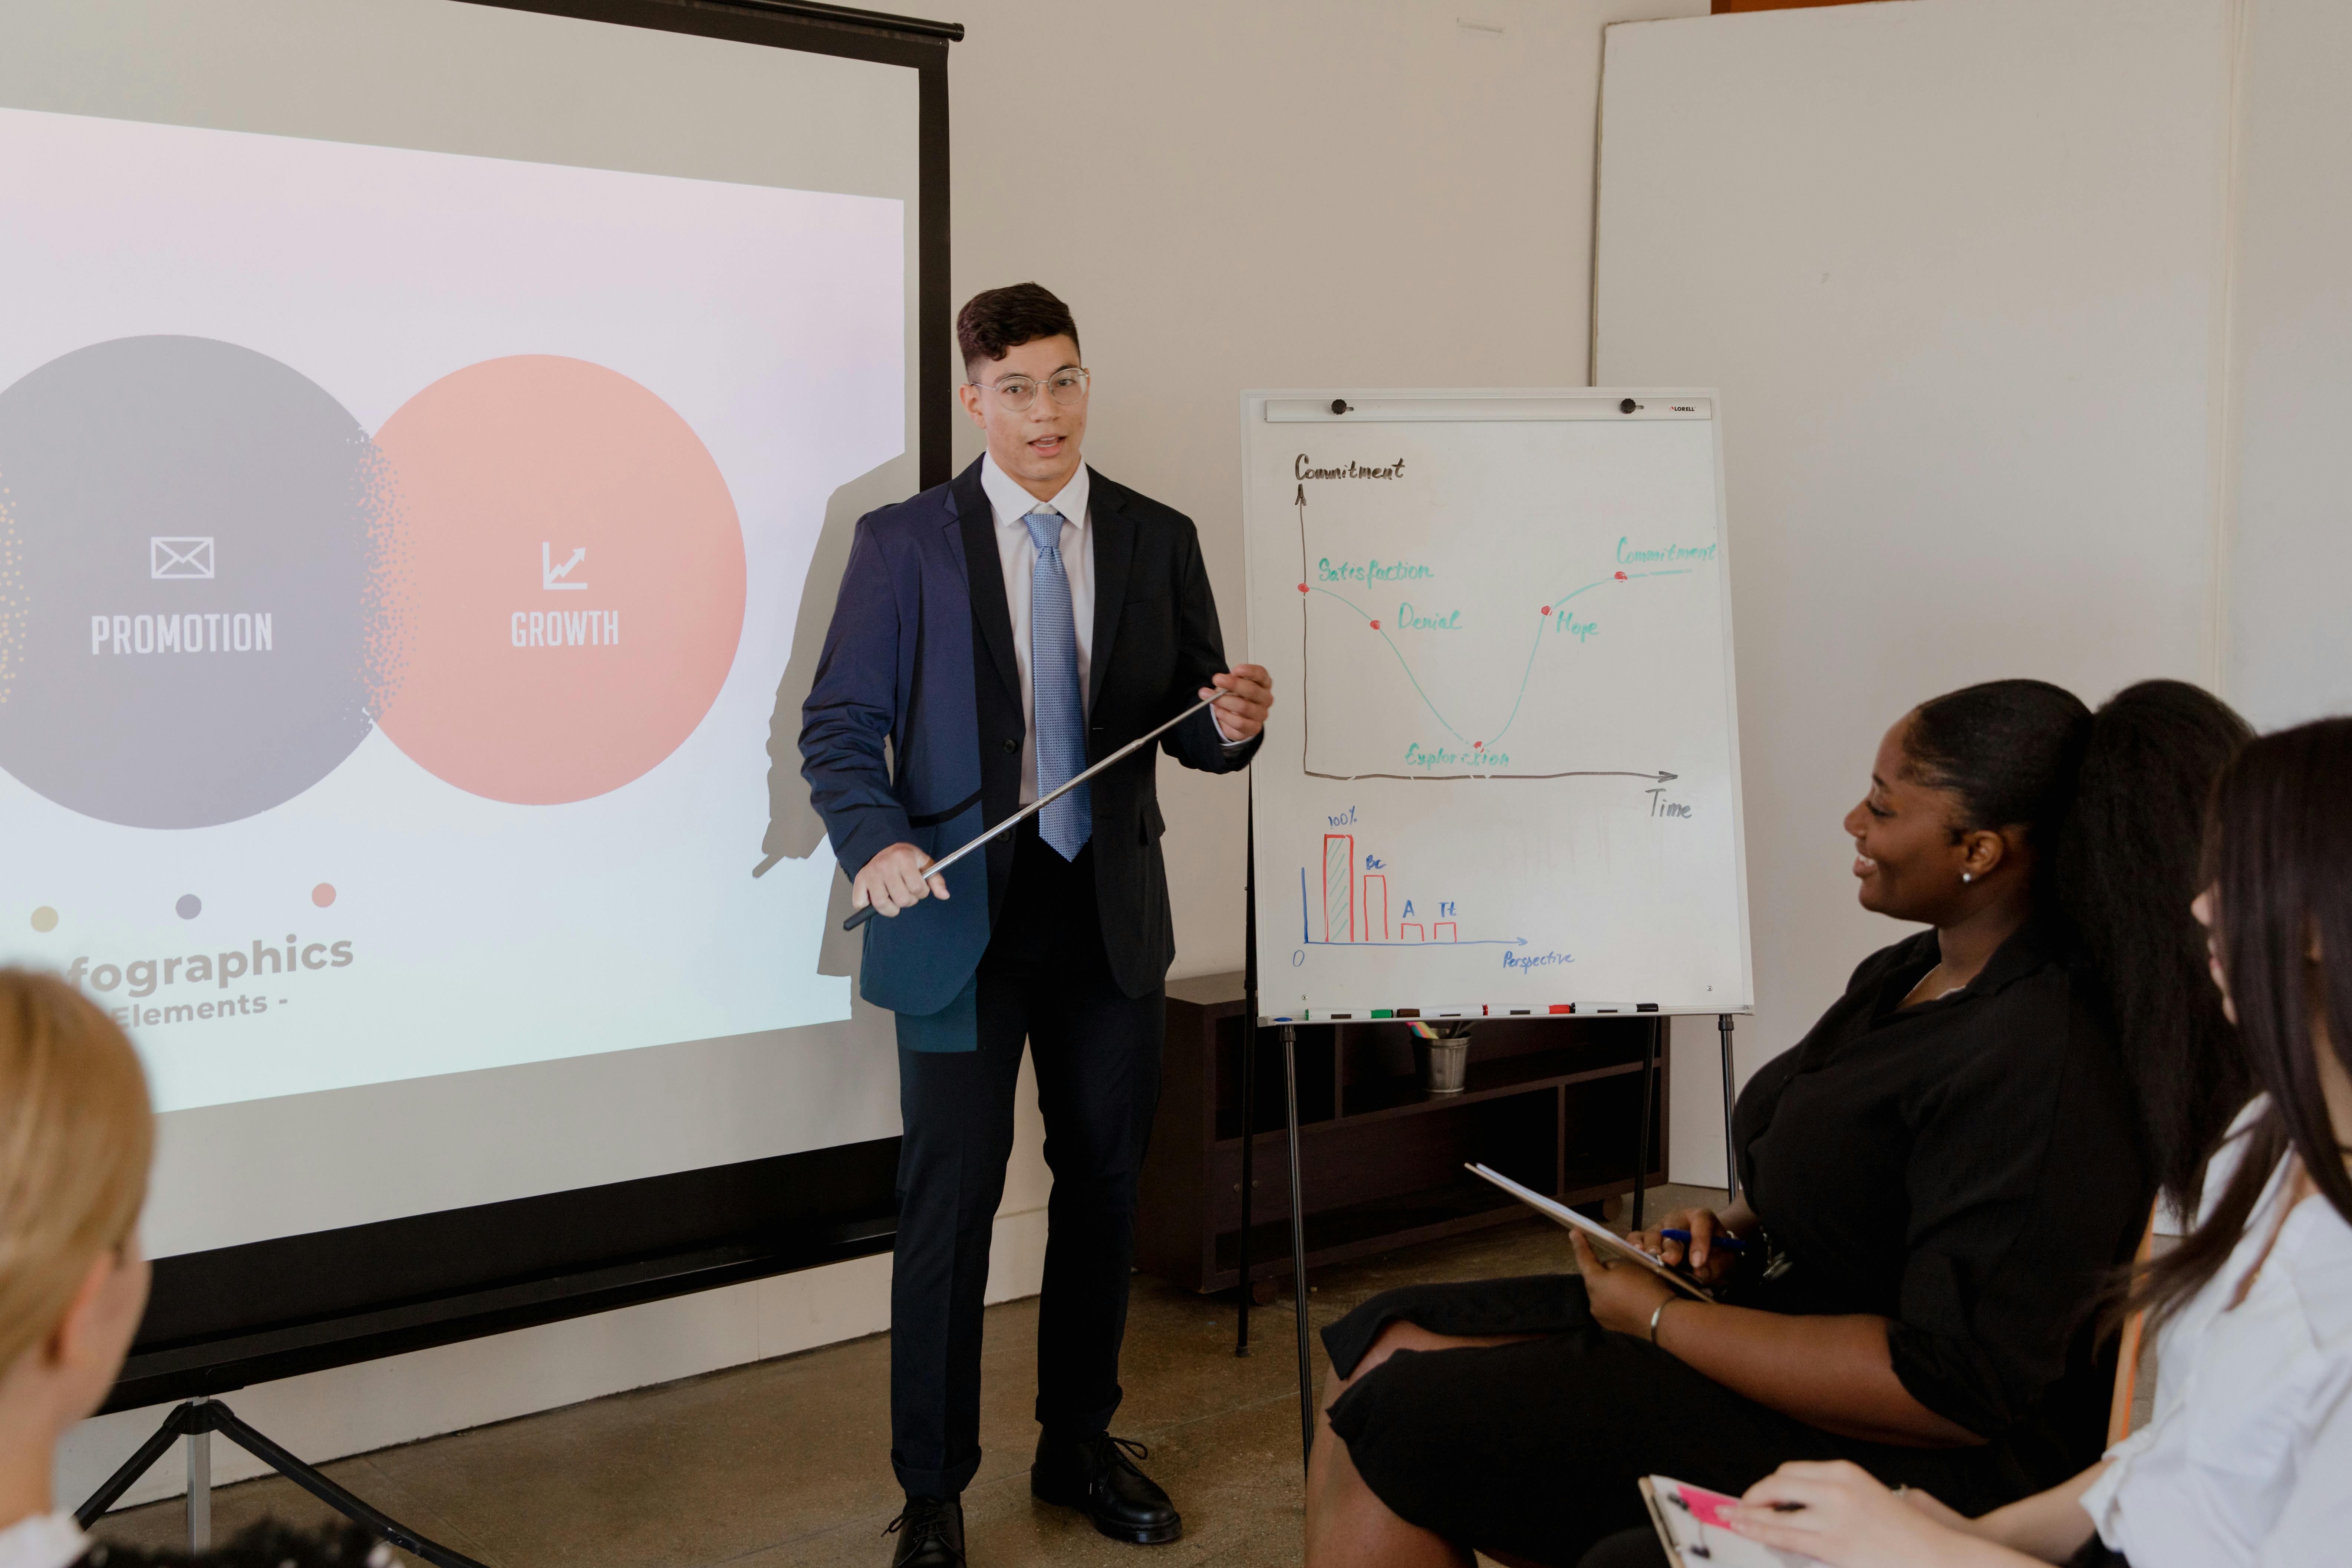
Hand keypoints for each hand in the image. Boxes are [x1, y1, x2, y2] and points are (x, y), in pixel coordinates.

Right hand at [851, 842, 945, 918]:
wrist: (880, 846)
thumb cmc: (905, 858)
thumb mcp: (924, 863)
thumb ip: (936, 879)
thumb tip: (945, 895)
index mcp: (903, 858)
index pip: (917, 888)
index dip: (922, 892)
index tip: (919, 887)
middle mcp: (884, 865)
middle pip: (901, 899)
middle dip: (908, 901)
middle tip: (906, 892)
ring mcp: (870, 873)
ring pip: (882, 905)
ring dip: (891, 908)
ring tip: (894, 899)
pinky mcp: (858, 881)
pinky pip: (861, 903)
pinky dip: (868, 905)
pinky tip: (876, 896)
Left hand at [1204, 664, 1272, 742]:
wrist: (1235, 717)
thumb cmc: (1236, 696)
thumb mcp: (1232, 684)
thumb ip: (1230, 681)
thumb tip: (1221, 680)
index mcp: (1264, 683)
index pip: (1261, 674)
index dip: (1249, 671)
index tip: (1235, 670)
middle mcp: (1266, 698)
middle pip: (1252, 690)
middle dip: (1232, 684)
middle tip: (1217, 680)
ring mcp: (1262, 714)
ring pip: (1243, 706)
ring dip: (1223, 701)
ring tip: (1210, 697)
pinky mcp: (1255, 728)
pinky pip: (1240, 723)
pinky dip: (1225, 716)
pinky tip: (1217, 710)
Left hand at [1570, 1231, 1675, 1336]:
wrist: (1662, 1319)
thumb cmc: (1646, 1286)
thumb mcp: (1630, 1264)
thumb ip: (1613, 1264)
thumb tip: (1608, 1270)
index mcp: (1595, 1282)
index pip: (1584, 1259)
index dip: (1579, 1245)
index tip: (1573, 1233)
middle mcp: (1592, 1300)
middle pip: (1594, 1280)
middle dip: (1603, 1273)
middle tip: (1620, 1269)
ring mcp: (1601, 1316)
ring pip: (1602, 1295)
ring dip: (1609, 1289)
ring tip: (1628, 1288)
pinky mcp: (1611, 1327)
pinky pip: (1610, 1307)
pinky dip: (1616, 1302)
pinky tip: (1630, 1301)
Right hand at [1627, 1205, 1744, 1286]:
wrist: (1709, 1256)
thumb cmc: (1717, 1256)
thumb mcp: (1726, 1262)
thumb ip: (1717, 1266)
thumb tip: (1699, 1274)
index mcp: (1702, 1218)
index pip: (1701, 1222)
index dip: (1699, 1241)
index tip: (1698, 1262)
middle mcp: (1679, 1219)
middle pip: (1673, 1227)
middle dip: (1672, 1246)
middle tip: (1670, 1261)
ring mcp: (1661, 1227)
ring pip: (1653, 1233)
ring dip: (1652, 1248)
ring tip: (1652, 1259)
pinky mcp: (1647, 1237)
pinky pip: (1637, 1237)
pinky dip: (1635, 1245)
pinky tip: (1636, 1254)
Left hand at [1730, 1461, 1984, 1567]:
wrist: (1937, 1556)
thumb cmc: (1906, 1532)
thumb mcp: (1868, 1497)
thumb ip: (1835, 1494)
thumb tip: (1796, 1503)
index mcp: (1845, 1471)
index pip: (1790, 1472)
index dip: (1768, 1485)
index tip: (1757, 1494)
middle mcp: (1836, 1488)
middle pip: (1776, 1486)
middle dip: (1752, 1498)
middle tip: (1735, 1507)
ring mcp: (1833, 1518)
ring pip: (1775, 1515)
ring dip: (1749, 1518)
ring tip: (1732, 1520)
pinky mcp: (1834, 1546)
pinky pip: (1787, 1538)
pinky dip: (1763, 1534)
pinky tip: (1751, 1532)